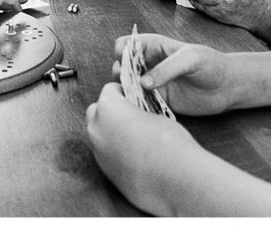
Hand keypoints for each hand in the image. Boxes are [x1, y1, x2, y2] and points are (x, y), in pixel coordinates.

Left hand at [85, 82, 204, 215]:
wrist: (174, 180)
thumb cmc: (169, 141)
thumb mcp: (153, 114)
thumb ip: (135, 110)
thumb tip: (133, 113)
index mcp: (108, 107)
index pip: (109, 90)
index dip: (124, 92)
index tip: (135, 99)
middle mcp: (96, 127)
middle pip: (97, 111)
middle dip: (111, 111)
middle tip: (132, 117)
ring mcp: (97, 151)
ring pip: (99, 133)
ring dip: (111, 131)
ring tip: (134, 138)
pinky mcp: (103, 170)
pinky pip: (104, 152)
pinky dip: (115, 150)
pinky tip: (134, 155)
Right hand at [110, 34, 235, 115]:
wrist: (228, 87)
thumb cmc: (211, 64)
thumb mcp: (190, 59)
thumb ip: (166, 69)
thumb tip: (142, 83)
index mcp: (154, 47)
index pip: (127, 44)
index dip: (121, 52)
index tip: (126, 63)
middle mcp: (149, 64)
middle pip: (122, 66)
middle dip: (120, 74)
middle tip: (128, 83)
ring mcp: (153, 83)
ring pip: (128, 86)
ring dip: (126, 91)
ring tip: (134, 97)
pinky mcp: (159, 101)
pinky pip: (140, 103)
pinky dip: (136, 106)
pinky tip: (140, 109)